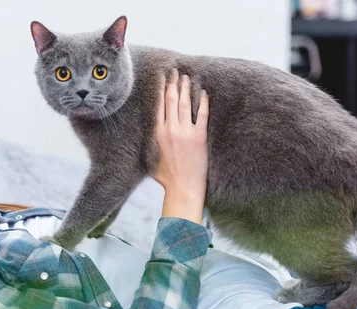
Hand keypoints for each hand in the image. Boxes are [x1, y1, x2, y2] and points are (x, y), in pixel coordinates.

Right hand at [151, 70, 208, 199]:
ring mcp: (185, 133)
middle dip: (173, 84)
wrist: (183, 188)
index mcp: (158, 134)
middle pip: (171, 101)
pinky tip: (204, 93)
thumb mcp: (152, 159)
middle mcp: (170, 130)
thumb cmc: (167, 178)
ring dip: (186, 89)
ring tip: (187, 77)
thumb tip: (153, 136)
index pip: (159, 106)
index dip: (162, 90)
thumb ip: (152, 144)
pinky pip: (202, 115)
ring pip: (185, 104)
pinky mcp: (199, 137)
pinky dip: (203, 102)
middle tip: (176, 72)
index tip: (164, 80)